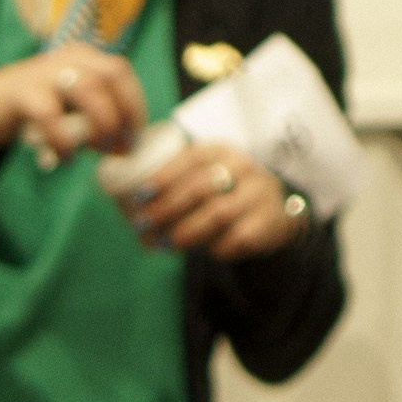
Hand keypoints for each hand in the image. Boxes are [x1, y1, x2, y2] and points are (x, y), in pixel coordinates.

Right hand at [0, 43, 145, 167]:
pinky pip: (50, 114)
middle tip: (118, 149)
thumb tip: (126, 146)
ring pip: (88, 88)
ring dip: (101, 124)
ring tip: (97, 151)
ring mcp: (45, 72)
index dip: (134, 106)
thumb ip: (96, 119)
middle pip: (111, 75)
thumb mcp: (72, 110)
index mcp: (85, 58)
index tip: (134, 139)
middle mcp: (69, 58)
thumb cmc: (39, 111)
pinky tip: (67, 156)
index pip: (121, 72)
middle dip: (122, 115)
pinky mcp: (22, 92)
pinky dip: (64, 139)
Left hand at [131, 143, 303, 258]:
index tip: (139, 196)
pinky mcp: (270, 222)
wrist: (274, 212)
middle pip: (200, 187)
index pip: (191, 158)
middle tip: (144, 226)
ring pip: (218, 214)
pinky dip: (216, 247)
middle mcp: (244, 166)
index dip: (164, 177)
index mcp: (222, 150)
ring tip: (166, 243)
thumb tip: (127, 202)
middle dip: (167, 209)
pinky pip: (237, 238)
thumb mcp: (206, 176)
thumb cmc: (224, 194)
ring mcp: (259, 193)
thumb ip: (176, 182)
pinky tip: (205, 252)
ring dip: (186, 232)